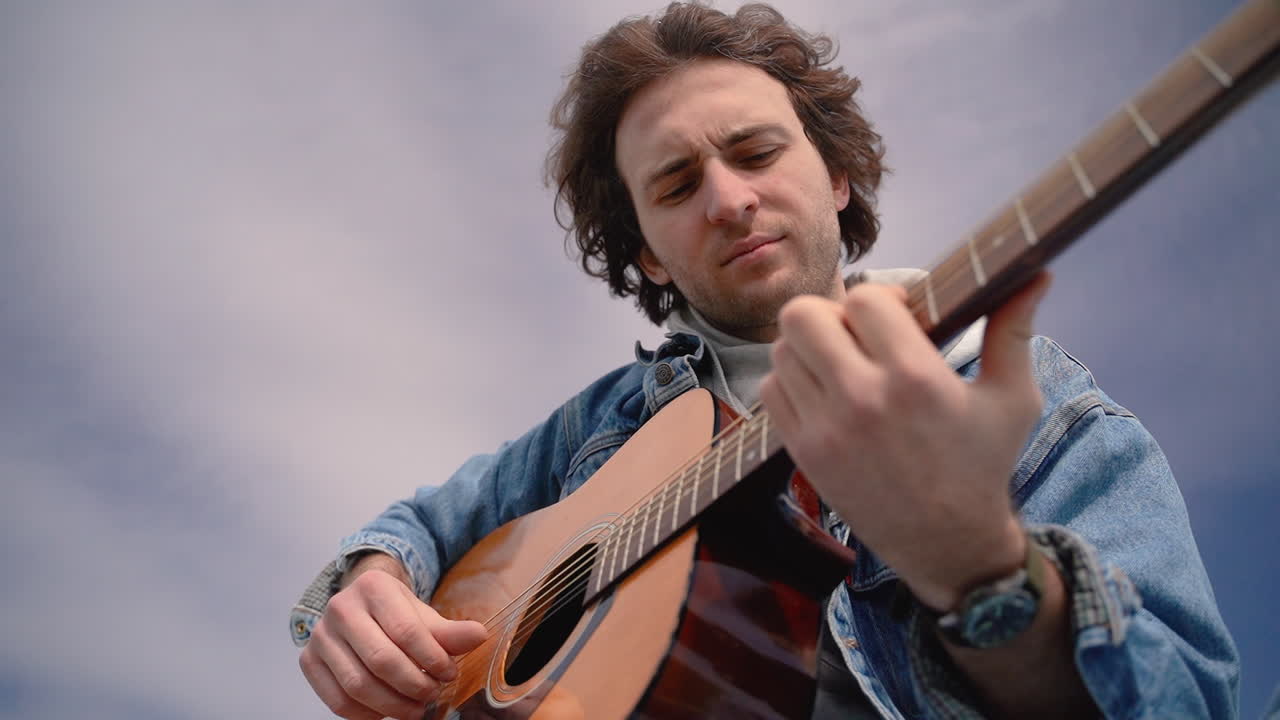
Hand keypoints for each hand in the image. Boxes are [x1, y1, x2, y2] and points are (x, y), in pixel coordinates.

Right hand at [299, 555, 487, 719]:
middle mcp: (340, 607)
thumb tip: (478, 637)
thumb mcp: (424, 615)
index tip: (449, 674)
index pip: (406, 631)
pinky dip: (366, 714)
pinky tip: (386, 712)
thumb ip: (450, 630)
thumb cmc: (396, 613)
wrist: (361, 607)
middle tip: (431, 696)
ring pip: (357, 684)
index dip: (432, 659)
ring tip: (415, 709)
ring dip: (392, 705)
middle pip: (381, 659)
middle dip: (413, 685)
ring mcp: (320, 635)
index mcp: (373, 587)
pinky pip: (337, 700)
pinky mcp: (308, 661)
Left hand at [759, 273, 1050, 610]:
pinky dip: (791, 381)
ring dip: (809, 347)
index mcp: (916, 379)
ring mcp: (825, 428)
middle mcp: (862, 400)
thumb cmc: (983, 465)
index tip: (898, 316)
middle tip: (856, 334)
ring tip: (842, 364)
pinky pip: (770, 389)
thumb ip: (1014, 330)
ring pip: (782, 349)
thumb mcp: (1012, 398)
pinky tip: (825, 393)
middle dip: (830, 313)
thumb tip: (1038, 274)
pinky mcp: (803, 452)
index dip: (881, 298)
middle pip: (803, 315)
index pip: (865, 299)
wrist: (947, 545)